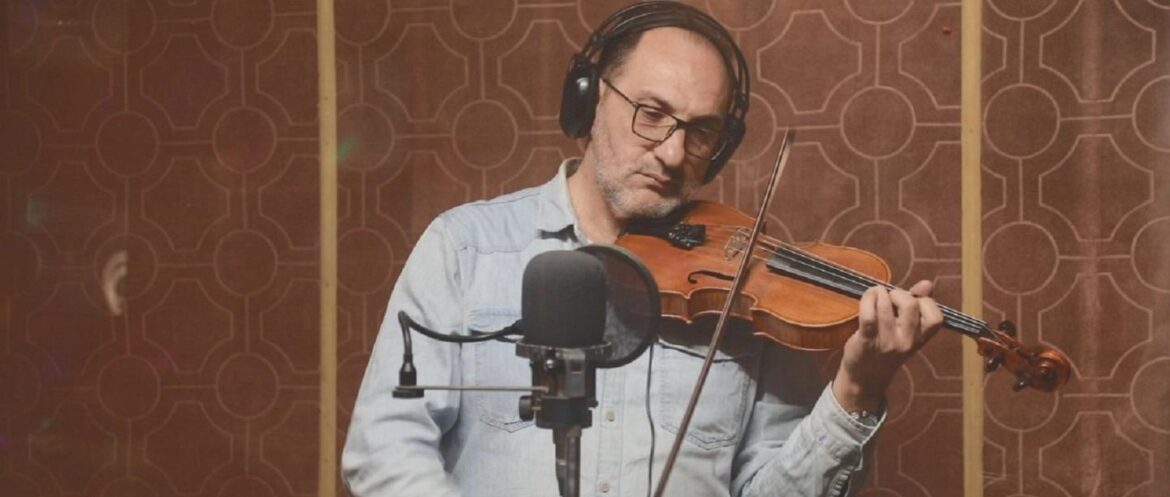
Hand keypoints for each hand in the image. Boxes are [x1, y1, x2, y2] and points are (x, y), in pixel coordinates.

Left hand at [833, 280, 943, 412]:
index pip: (936, 317)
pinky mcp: (867, 341)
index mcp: (921, 339)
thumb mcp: (907, 329)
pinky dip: (867, 300)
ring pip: (886, 307)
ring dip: (879, 293)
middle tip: (890, 297)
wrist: (866, 376)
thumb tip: (927, 283)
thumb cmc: (887, 346)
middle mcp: (907, 342)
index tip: (911, 300)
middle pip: (910, 305)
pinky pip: (868, 316)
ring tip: (875, 295)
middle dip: (899, 294)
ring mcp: (887, 342)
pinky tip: (868, 298)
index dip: (924, 301)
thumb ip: (917, 305)